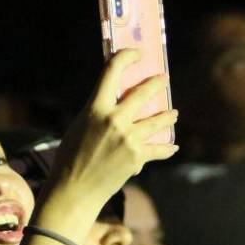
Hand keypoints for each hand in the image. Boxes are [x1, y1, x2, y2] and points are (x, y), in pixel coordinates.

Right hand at [41, 49, 178, 225]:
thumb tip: (118, 105)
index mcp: (95, 108)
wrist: (74, 191)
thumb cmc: (70, 159)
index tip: (136, 54)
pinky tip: (173, 146)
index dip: (126, 56)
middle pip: (143, 93)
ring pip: (158, 120)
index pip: (112, 71)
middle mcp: (114, 120)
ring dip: (168, 116)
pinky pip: (159, 148)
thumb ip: (98, 113)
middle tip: (164, 80)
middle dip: (157, 84)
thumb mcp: (79, 127)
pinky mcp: (137, 157)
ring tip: (174, 114)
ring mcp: (128, 139)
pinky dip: (167, 148)